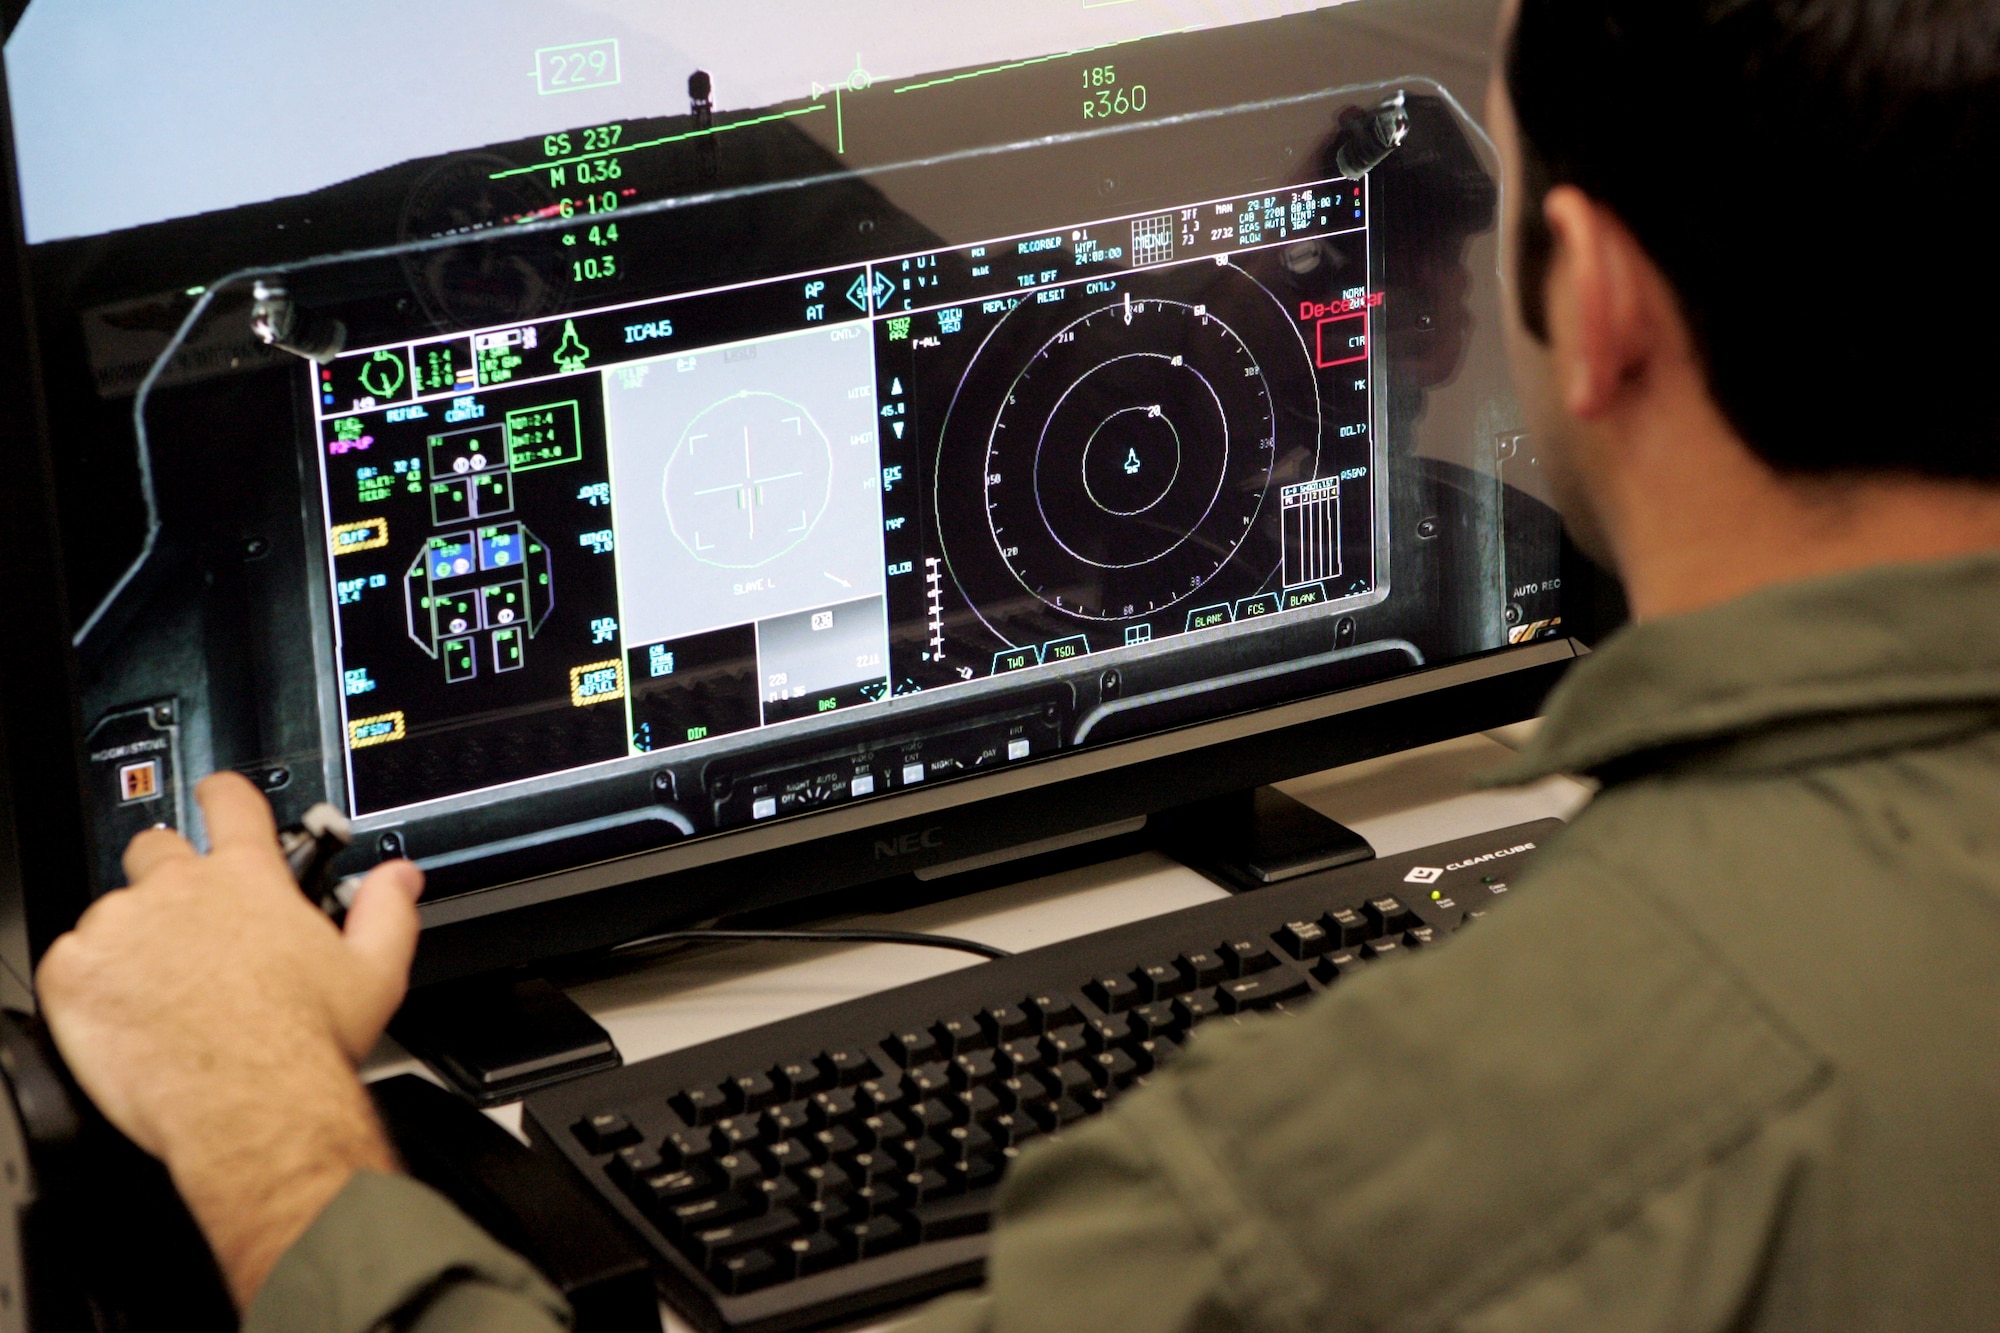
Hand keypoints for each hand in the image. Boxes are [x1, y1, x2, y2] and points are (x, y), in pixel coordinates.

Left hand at [35, 772, 425, 1306]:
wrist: (249, 1106)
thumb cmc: (306, 1043)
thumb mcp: (375, 972)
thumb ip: (386, 909)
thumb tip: (399, 877)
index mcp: (249, 879)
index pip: (229, 801)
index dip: (221, 795)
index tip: (213, 799)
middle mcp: (181, 889)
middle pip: (156, 849)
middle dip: (166, 876)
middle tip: (186, 927)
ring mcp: (122, 926)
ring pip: (112, 910)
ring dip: (131, 938)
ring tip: (161, 991)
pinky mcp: (75, 971)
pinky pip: (71, 958)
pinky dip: (92, 981)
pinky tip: (129, 1014)